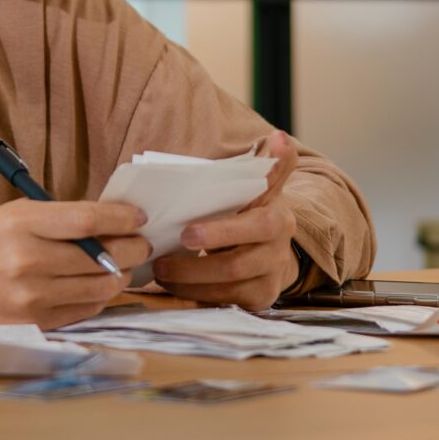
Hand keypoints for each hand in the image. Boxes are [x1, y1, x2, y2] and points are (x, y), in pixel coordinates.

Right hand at [0, 199, 150, 328]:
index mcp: (21, 222)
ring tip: (121, 265)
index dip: (122, 217)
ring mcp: (31, 297)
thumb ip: (58, 219)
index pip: (88, 219)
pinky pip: (85, 310)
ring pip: (101, 287)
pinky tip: (95, 286)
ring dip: (120, 275)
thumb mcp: (11, 215)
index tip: (138, 216)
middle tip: (139, 243)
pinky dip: (98, 297)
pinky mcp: (34, 323)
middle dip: (132, 248)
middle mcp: (27, 260)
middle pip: (103, 256)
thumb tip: (111, 222)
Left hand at [151, 130, 303, 310]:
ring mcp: (270, 277)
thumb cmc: (249, 213)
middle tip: (166, 252)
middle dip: (200, 257)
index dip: (224, 229)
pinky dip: (193, 295)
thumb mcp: (257, 190)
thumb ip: (266, 167)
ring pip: (227, 284)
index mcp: (276, 216)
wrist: (271, 251)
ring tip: (159, 270)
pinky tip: (172, 286)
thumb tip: (279, 137)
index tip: (191, 231)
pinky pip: (223, 302)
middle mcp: (278, 248)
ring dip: (188, 279)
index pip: (258, 219)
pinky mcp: (259, 300)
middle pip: (236, 261)